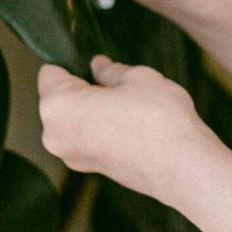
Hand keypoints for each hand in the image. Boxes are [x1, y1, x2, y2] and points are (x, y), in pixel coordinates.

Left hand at [37, 55, 220, 204]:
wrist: (181, 166)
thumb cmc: (158, 117)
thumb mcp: (137, 78)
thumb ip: (110, 70)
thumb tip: (97, 66)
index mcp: (58, 106)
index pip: (50, 73)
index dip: (73, 62)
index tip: (96, 63)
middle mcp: (54, 134)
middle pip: (59, 98)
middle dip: (83, 88)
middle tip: (119, 85)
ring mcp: (70, 156)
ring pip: (73, 119)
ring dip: (92, 109)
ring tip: (128, 106)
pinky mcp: (88, 169)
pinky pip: (85, 137)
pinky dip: (100, 129)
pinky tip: (130, 125)